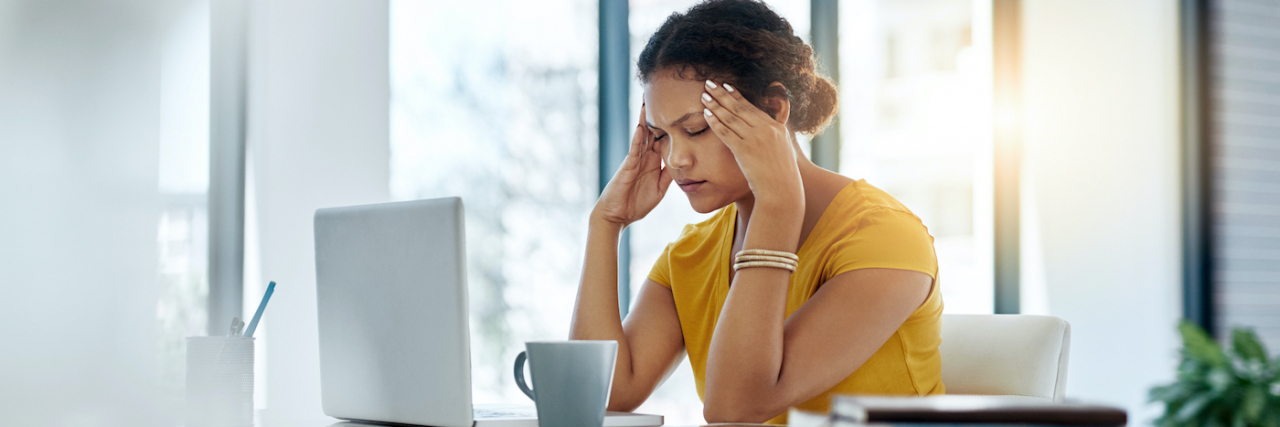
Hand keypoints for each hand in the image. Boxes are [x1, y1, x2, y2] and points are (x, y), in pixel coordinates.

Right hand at [593, 104, 673, 227]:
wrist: (617, 216)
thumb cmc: (636, 203)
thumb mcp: (660, 189)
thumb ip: (668, 176)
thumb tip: (682, 165)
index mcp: (652, 161)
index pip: (663, 139)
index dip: (670, 125)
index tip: (678, 110)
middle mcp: (643, 157)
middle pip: (652, 131)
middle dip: (656, 114)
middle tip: (662, 94)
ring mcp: (634, 160)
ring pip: (641, 135)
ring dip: (645, 119)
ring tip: (647, 101)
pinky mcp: (627, 167)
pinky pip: (633, 151)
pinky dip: (638, 139)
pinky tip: (641, 128)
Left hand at [701, 80, 803, 206]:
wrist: (782, 191)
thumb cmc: (782, 177)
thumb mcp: (784, 152)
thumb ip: (775, 139)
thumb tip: (769, 134)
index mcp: (776, 128)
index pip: (752, 108)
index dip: (737, 96)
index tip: (726, 86)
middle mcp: (766, 129)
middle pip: (740, 108)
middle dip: (722, 94)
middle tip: (709, 82)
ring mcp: (756, 139)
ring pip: (731, 118)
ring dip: (715, 105)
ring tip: (704, 95)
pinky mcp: (745, 150)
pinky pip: (726, 133)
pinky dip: (715, 122)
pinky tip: (705, 114)